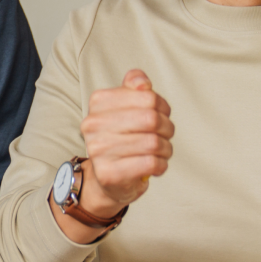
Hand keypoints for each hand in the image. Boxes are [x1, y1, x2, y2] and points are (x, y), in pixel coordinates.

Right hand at [77, 69, 173, 217]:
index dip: (163, 106)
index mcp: (98, 102)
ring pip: (153, 142)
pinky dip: (161, 165)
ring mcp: (98, 150)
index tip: (162, 114)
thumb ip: (134, 88)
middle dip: (167, 128)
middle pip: (152, 119)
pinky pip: (150, 163)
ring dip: (166, 148)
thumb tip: (142, 82)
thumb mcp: (126, 108)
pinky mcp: (109, 174)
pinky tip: (156, 165)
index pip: (147, 96)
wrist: (108, 178)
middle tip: (166, 135)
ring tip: (161, 151)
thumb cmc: (122, 138)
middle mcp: (93, 124)